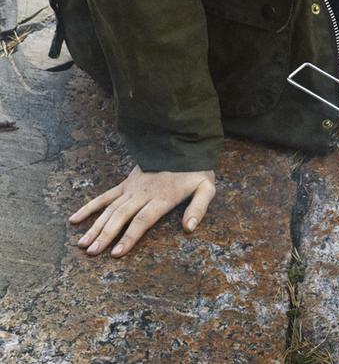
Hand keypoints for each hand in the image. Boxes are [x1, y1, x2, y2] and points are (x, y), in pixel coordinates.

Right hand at [69, 164, 215, 256]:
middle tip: (91, 253)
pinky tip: (74, 219)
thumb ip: (198, 208)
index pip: (142, 219)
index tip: (116, 253)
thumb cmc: (196, 170)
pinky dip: (89, 207)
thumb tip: (189, 229)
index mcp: (162, 197)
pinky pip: (105, 196)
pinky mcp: (127, 183)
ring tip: (83, 244)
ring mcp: (132, 187)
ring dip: (95, 226)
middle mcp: (143, 193)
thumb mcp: (206, 187)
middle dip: (105, 235)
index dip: (129, 236)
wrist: (184, 143)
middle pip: (121, 216)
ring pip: (110, 209)